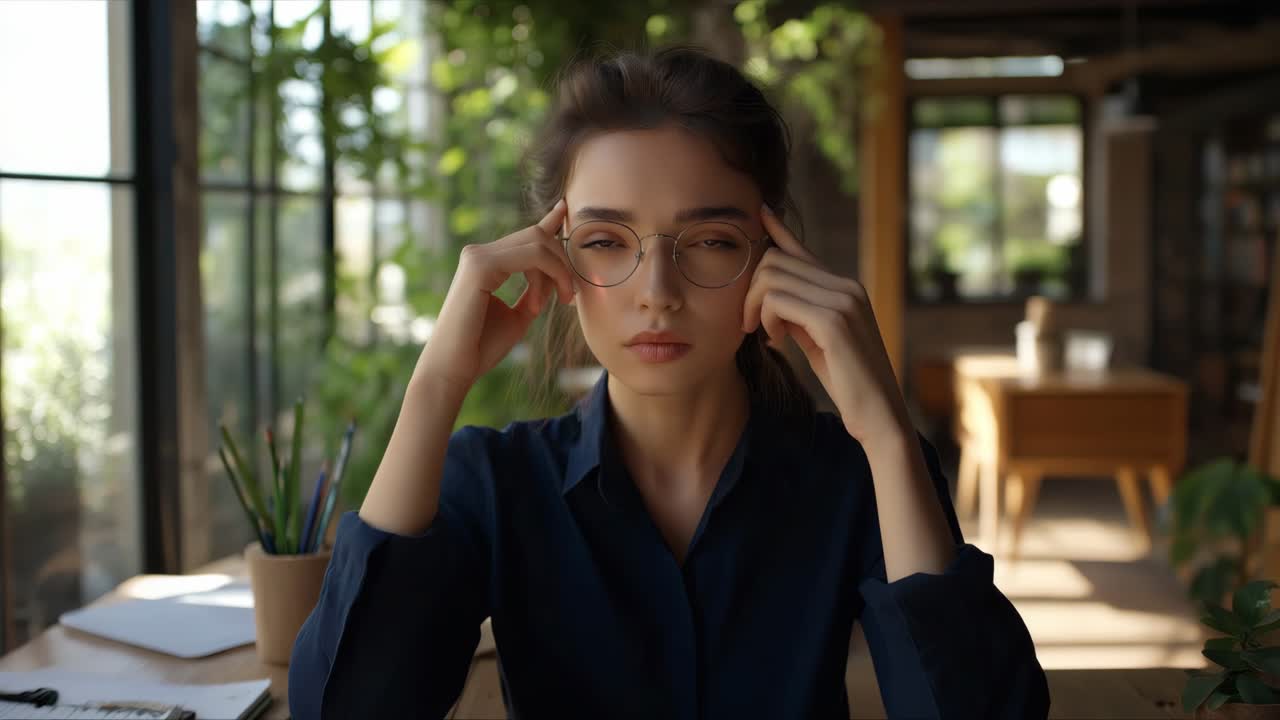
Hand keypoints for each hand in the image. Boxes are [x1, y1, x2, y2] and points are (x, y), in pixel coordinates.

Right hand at [416, 199, 575, 390]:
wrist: (455, 368)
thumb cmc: (482, 346)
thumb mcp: (518, 315)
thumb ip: (534, 292)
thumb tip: (554, 277)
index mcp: (487, 262)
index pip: (524, 235)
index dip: (548, 220)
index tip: (564, 208)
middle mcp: (479, 253)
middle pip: (537, 236)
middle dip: (562, 262)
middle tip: (568, 296)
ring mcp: (477, 256)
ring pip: (537, 243)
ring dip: (558, 271)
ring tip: (561, 300)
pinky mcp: (480, 265)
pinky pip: (531, 256)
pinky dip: (547, 275)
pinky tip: (539, 304)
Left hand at [742, 204, 909, 444]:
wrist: (880, 416)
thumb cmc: (849, 383)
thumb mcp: (818, 341)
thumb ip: (800, 315)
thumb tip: (771, 298)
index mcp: (846, 289)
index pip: (802, 251)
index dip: (777, 230)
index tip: (759, 213)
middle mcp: (847, 286)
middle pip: (776, 261)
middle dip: (752, 290)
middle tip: (751, 324)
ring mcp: (844, 300)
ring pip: (773, 278)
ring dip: (756, 307)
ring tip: (764, 334)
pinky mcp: (834, 320)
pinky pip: (779, 301)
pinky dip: (767, 319)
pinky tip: (775, 340)